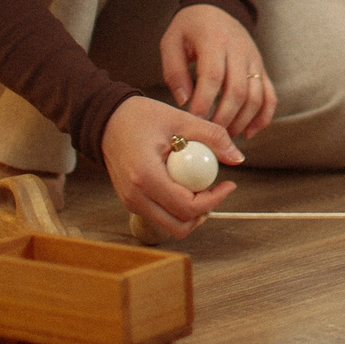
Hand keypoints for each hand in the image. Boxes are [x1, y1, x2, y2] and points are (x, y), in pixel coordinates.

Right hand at [103, 93, 242, 239]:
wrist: (106, 120)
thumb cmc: (139, 117)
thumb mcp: (181, 120)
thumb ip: (213, 136)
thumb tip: (237, 158)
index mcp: (146, 176)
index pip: (187, 207)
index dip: (214, 200)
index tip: (228, 184)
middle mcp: (135, 196)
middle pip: (179, 226)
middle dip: (204, 212)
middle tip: (215, 189)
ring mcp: (130, 202)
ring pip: (170, 226)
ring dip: (191, 213)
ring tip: (201, 186)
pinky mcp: (131, 202)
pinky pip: (160, 216)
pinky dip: (177, 208)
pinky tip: (184, 184)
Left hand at [159, 4, 275, 139]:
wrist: (218, 7)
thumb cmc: (191, 27)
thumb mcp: (171, 41)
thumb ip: (173, 71)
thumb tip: (184, 101)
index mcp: (214, 40)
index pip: (213, 75)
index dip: (204, 101)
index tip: (194, 119)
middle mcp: (239, 50)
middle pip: (237, 90)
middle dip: (223, 117)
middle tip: (209, 133)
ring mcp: (254, 59)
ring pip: (256, 96)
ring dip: (242, 121)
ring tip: (225, 135)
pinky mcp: (261, 68)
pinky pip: (269, 95)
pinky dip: (263, 117)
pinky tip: (249, 132)